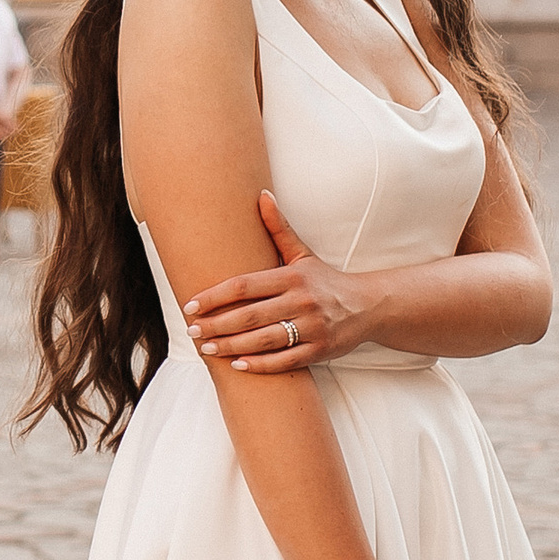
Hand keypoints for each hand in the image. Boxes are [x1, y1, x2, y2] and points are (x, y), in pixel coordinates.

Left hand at [184, 194, 371, 369]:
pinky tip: (238, 364)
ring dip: (231, 346)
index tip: (191, 305)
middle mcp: (302, 301)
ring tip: (207, 349)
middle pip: (249, 315)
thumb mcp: (303, 254)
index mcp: (292, 276)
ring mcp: (312, 327)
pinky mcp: (320, 350)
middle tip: (192, 331)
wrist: (367, 306)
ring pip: (264, 339)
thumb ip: (278, 228)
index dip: (214, 296)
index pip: (244, 285)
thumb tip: (261, 195)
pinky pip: (285, 361)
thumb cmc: (325, 281)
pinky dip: (260, 364)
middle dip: (216, 325)